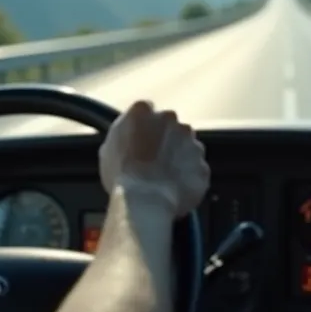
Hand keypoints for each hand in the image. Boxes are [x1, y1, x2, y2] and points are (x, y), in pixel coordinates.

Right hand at [98, 101, 209, 217]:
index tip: (141, 140)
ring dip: (179, 158)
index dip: (143, 127)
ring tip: (163, 179)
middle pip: (170, 126)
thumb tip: (128, 136)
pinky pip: (196, 169)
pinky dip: (188, 177)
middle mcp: (170, 120)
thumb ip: (123, 134)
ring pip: (187, 147)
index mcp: (142, 112)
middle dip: (164, 140)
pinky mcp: (202, 164)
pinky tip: (174, 189)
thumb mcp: (108, 148)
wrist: (145, 200)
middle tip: (152, 160)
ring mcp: (191, 141)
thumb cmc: (122, 176)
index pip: (145, 111)